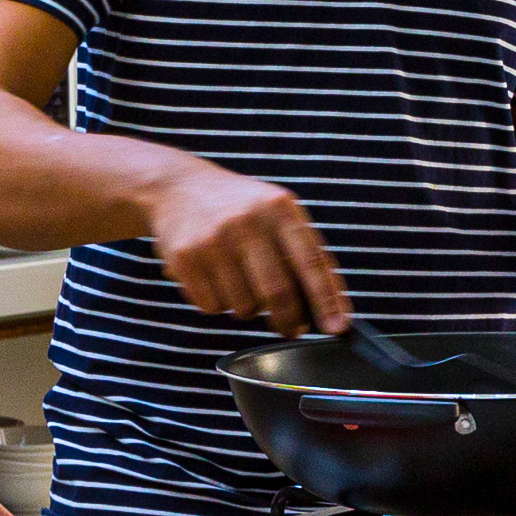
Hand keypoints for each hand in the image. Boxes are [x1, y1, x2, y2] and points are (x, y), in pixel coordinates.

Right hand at [148, 160, 344, 333]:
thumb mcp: (276, 211)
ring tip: (242, 281)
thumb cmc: (240, 207)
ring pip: (244, 307)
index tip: (338, 328)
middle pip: (277, 294)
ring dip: (249, 308)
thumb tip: (331, 307)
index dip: (327, 300)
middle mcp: (246, 222)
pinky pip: (213, 307)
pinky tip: (215, 278)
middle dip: (290, 321)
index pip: (311, 262)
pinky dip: (220, 303)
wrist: (178, 186)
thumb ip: (304, 251)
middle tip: (293, 328)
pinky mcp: (185, 259)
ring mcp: (213, 240)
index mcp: (278, 208)